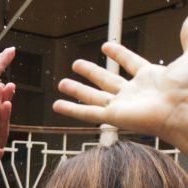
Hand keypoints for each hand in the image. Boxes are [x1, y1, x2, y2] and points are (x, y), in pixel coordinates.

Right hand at [55, 19, 187, 151]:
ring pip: (94, 97)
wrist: (184, 107)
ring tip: (62, 83)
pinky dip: (71, 109)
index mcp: (151, 77)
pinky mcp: (113, 117)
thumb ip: (186, 38)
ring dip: (77, 90)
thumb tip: (186, 22)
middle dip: (92, 72)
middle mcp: (134, 93)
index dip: (119, 54)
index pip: (131, 63)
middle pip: (107, 81)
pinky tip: (58, 105)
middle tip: (77, 65)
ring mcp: (122, 106)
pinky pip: (87, 113)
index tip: (107, 46)